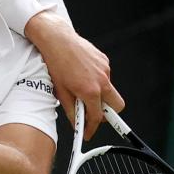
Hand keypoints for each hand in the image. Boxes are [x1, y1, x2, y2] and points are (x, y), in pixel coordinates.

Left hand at [25, 11, 125, 138]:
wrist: (57, 40)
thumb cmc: (56, 63)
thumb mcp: (61, 91)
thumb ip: (71, 110)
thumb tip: (76, 123)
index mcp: (90, 91)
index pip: (97, 117)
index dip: (92, 128)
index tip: (88, 133)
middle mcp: (102, 81)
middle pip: (117, 106)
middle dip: (109, 113)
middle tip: (94, 113)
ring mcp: (105, 70)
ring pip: (110, 90)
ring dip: (100, 95)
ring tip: (82, 89)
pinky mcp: (104, 61)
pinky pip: (105, 77)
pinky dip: (97, 81)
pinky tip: (83, 75)